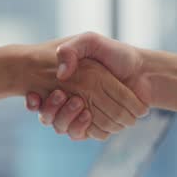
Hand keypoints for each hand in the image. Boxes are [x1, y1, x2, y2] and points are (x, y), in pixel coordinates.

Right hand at [0, 38, 147, 139]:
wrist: (143, 72)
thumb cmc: (117, 55)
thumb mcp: (91, 42)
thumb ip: (72, 50)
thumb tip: (61, 74)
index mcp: (66, 84)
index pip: (40, 98)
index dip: (33, 100)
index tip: (33, 95)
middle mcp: (70, 101)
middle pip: (49, 116)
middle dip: (50, 109)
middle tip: (60, 95)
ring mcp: (83, 115)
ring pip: (63, 128)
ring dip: (65, 118)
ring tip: (77, 103)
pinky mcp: (97, 127)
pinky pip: (83, 134)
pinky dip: (83, 127)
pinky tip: (87, 114)